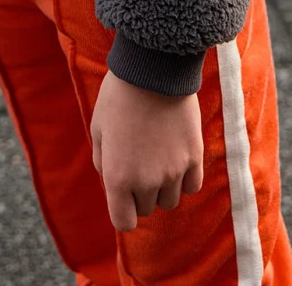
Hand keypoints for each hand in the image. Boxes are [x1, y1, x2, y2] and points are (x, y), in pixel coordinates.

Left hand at [90, 68, 203, 230]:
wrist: (152, 70)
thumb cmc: (118, 96)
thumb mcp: (98, 129)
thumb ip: (103, 163)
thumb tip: (111, 182)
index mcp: (117, 177)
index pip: (124, 222)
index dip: (123, 211)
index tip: (123, 195)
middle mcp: (146, 181)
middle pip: (147, 209)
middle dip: (140, 193)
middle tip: (138, 162)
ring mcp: (173, 171)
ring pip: (170, 201)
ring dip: (162, 187)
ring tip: (157, 157)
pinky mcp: (194, 157)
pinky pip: (191, 187)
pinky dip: (184, 179)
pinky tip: (176, 158)